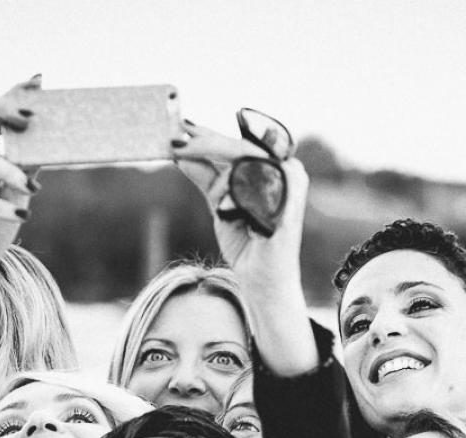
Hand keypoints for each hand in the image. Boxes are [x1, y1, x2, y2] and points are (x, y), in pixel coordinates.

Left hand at [172, 121, 307, 300]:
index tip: (181, 128)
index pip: (238, 145)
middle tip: (175, 140)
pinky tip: (219, 205)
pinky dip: (228, 192)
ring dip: (213, 170)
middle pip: (238, 148)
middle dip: (203, 142)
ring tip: (189, 168)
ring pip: (240, 162)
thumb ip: (205, 178)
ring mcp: (290, 183)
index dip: (209, 135)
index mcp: (274, 167)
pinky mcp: (287, 202)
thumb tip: (180, 154)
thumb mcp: (220, 204)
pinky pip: (249, 186)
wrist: (264, 281)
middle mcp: (287, 170)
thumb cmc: (246, 243)